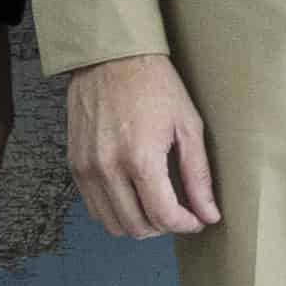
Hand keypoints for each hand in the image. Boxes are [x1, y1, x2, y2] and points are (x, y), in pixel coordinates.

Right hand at [65, 54, 222, 238]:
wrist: (111, 57)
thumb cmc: (154, 85)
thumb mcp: (188, 126)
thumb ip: (198, 175)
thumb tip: (209, 213)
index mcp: (141, 159)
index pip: (164, 217)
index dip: (186, 225)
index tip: (197, 219)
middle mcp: (109, 169)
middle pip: (137, 227)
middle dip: (164, 227)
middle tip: (179, 212)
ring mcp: (87, 168)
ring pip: (112, 223)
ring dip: (139, 223)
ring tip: (156, 205)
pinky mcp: (75, 164)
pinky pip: (94, 206)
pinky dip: (116, 211)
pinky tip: (133, 194)